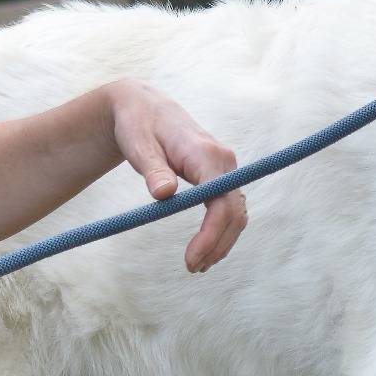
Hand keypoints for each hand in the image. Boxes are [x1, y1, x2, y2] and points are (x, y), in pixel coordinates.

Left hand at [106, 80, 247, 272]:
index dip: (211, 236)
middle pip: (235, 213)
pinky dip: (221, 230)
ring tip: (198, 264)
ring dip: (222, 241)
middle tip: (193, 268)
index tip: (191, 260)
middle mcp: (224, 162)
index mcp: (207, 155)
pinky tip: (205, 247)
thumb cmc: (138, 125)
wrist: (144, 107)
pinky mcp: (220, 175)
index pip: (222, 204)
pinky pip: (229, 207)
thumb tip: (163, 194)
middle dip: (218, 244)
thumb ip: (153, 170)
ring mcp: (225, 169)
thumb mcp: (138, 145)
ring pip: (236, 213)